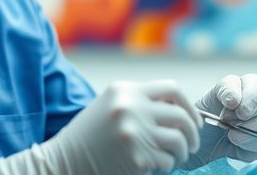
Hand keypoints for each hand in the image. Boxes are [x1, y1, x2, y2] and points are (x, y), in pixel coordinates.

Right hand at [0, 79, 201, 174]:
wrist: (63, 163)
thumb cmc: (89, 137)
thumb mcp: (110, 107)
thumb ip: (139, 102)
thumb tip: (179, 110)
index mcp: (125, 91)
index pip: (172, 89)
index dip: (188, 106)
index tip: (192, 121)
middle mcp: (130, 107)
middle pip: (180, 116)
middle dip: (191, 134)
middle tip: (190, 145)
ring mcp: (134, 133)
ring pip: (178, 140)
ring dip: (181, 152)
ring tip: (174, 158)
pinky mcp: (136, 158)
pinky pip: (166, 161)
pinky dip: (165, 166)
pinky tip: (154, 167)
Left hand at [181, 74, 256, 168]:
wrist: (197, 140)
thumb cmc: (202, 116)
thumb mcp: (205, 98)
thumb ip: (221, 93)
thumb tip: (234, 101)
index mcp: (244, 87)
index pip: (256, 83)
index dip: (248, 94)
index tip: (231, 104)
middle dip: (250, 111)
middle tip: (229, 121)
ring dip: (253, 129)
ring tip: (231, 135)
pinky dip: (249, 146)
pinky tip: (234, 146)